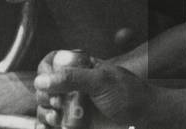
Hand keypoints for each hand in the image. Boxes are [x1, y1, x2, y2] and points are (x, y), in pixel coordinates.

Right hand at [34, 50, 153, 127]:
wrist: (144, 118)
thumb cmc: (128, 94)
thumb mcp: (101, 81)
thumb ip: (72, 78)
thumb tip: (41, 80)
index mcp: (80, 67)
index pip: (52, 62)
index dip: (45, 71)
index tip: (46, 81)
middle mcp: (73, 86)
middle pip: (44, 87)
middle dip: (45, 95)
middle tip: (57, 103)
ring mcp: (73, 106)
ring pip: (45, 108)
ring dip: (44, 114)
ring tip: (56, 119)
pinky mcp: (73, 123)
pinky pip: (51, 125)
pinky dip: (44, 127)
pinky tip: (46, 128)